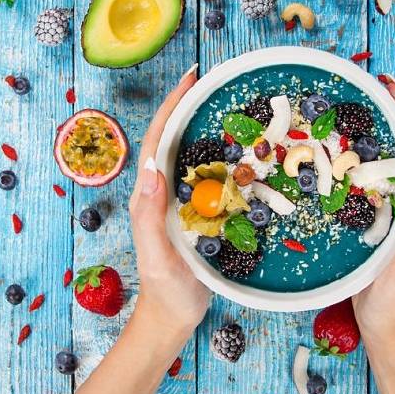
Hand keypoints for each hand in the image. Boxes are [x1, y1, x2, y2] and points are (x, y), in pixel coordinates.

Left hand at [128, 66, 211, 337]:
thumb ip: (149, 215)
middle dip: (189, 106)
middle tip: (213, 79)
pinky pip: (211, 176)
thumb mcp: (156, 255)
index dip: (171, 107)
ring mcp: (182, 200)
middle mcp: (164, 190)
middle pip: (174, 138)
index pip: (158, 140)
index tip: (190, 79)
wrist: (174, 314)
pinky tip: (245, 150)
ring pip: (193, 154)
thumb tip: (149, 168)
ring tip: (231, 102)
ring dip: (207, 125)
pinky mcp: (200, 211)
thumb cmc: (165, 288)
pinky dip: (225, 156)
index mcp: (149, 194)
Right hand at [352, 80, 394, 345]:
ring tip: (332, 112)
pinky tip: (317, 157)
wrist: (383, 325)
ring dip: (357, 137)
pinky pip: (351, 187)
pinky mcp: (360, 221)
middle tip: (356, 89)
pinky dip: (338, 166)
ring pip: (372, 165)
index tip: (389, 88)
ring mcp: (381, 210)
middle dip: (381, 116)